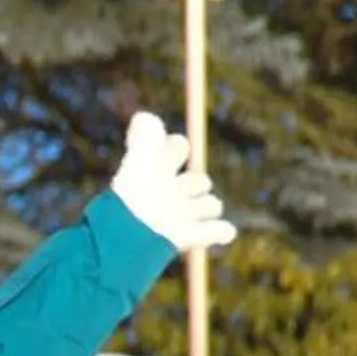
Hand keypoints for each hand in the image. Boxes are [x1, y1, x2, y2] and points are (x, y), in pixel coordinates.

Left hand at [108, 110, 235, 251]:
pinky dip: (221, 230)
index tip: (175, 153)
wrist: (132, 236)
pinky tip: (225, 231)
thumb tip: (143, 118)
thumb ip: (145, 135)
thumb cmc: (134, 195)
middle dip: (196, 182)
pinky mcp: (188, 237)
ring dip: (209, 205)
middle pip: (197, 181)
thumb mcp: (140, 160)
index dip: (177, 148)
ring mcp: (179, 216)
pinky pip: (215, 231)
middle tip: (182, 189)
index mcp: (156, 171)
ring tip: (201, 209)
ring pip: (209, 204)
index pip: (177, 149)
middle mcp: (168, 193)